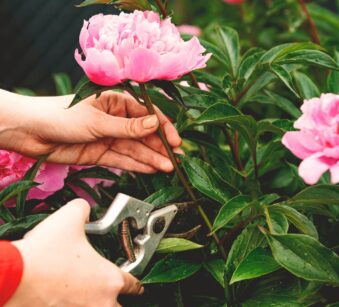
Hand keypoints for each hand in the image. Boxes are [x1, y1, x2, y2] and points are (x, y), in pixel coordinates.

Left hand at [0, 90, 181, 172]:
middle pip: (144, 134)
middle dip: (160, 147)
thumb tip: (155, 125)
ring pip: (136, 149)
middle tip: (176, 159)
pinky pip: (124, 160)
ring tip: (168, 168)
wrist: (31, 132)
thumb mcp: (98, 121)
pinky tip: (152, 169)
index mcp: (116, 102)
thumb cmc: (61, 116)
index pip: (147, 115)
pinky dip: (138, 165)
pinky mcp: (101, 153)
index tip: (175, 142)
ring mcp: (109, 137)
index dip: (163, 128)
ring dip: (152, 158)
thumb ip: (128, 127)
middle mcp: (115, 119)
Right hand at [6, 199, 142, 306]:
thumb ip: (83, 209)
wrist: (12, 276)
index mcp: (109, 279)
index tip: (136, 286)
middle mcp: (100, 303)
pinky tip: (61, 297)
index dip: (135, 284)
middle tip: (105, 292)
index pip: (133, 285)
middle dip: (113, 300)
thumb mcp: (69, 218)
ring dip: (92, 304)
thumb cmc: (43, 252)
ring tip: (81, 294)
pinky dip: (70, 305)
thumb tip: (84, 208)